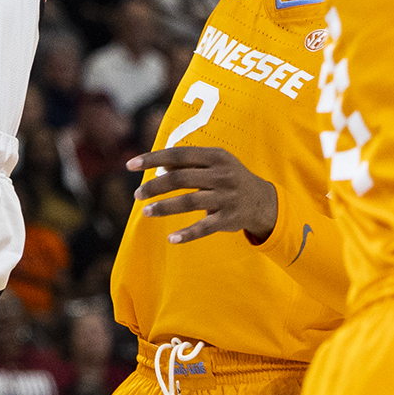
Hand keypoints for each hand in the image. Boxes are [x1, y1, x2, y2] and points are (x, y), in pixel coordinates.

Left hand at [127, 145, 280, 242]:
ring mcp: (227, 197)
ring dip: (165, 207)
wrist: (263, 201)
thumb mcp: (214, 164)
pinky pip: (205, 227)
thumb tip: (159, 166)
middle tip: (137, 195)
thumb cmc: (228, 178)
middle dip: (155, 187)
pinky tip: (172, 239)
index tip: (130, 165)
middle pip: (181, 179)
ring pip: (190, 202)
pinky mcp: (229, 219)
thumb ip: (188, 164)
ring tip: (146, 212)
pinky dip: (188, 234)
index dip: (153, 159)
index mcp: (216, 157)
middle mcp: (222, 175)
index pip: (178, 155)